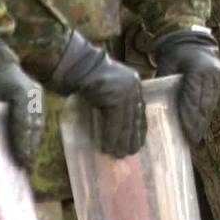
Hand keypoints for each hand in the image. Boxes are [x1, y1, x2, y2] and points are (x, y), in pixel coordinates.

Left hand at [0, 60, 44, 168]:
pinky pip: (39, 119)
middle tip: (27, 164)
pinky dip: (35, 134)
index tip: (22, 159)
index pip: (23, 123)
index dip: (23, 142)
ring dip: (34, 142)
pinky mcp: (39, 98)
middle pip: (34, 125)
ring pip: (38, 123)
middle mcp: (34, 94)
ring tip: (30, 159)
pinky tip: (31, 147)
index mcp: (21, 93)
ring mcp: (38, 95)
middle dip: (30, 146)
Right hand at [51, 32, 145, 158]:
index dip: (139, 127)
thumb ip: (116, 100)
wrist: (78, 65)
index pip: (141, 109)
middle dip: (132, 137)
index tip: (138, 141)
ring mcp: (126, 92)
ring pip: (126, 123)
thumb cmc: (88, 76)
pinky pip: (115, 124)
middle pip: (135, 118)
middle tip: (129, 153)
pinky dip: (111, 137)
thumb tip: (119, 125)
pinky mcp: (117, 99)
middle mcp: (134, 86)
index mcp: (134, 82)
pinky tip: (107, 147)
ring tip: (118, 154)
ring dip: (121, 141)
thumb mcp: (108, 87)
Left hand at [154, 29, 219, 144]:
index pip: (193, 99)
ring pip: (210, 103)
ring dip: (203, 119)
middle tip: (192, 140)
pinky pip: (213, 98)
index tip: (187, 133)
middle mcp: (213, 73)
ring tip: (196, 135)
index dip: (189, 118)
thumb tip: (159, 107)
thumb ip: (165, 84)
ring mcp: (219, 76)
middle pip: (204, 104)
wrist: (192, 37)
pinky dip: (206, 110)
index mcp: (199, 69)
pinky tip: (200, 122)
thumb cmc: (175, 51)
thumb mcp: (167, 66)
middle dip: (197, 123)